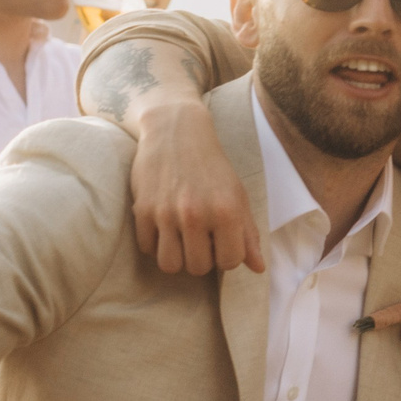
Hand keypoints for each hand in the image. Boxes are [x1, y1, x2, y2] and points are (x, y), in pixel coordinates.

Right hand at [133, 100, 261, 274]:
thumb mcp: (238, 196)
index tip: (222, 242)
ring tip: (181, 240)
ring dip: (177, 257)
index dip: (227, 256)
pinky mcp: (142, 210)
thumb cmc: (212, 167)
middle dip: (202, 259)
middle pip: (198, 268)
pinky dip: (155, 244)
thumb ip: (248, 234)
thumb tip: (258, 269)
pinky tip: (163, 228)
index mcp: (226, 211)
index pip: (230, 262)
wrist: (176, 132)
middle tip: (201, 240)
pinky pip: (147, 249)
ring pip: (170, 265)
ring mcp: (166, 213)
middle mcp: (196, 214)